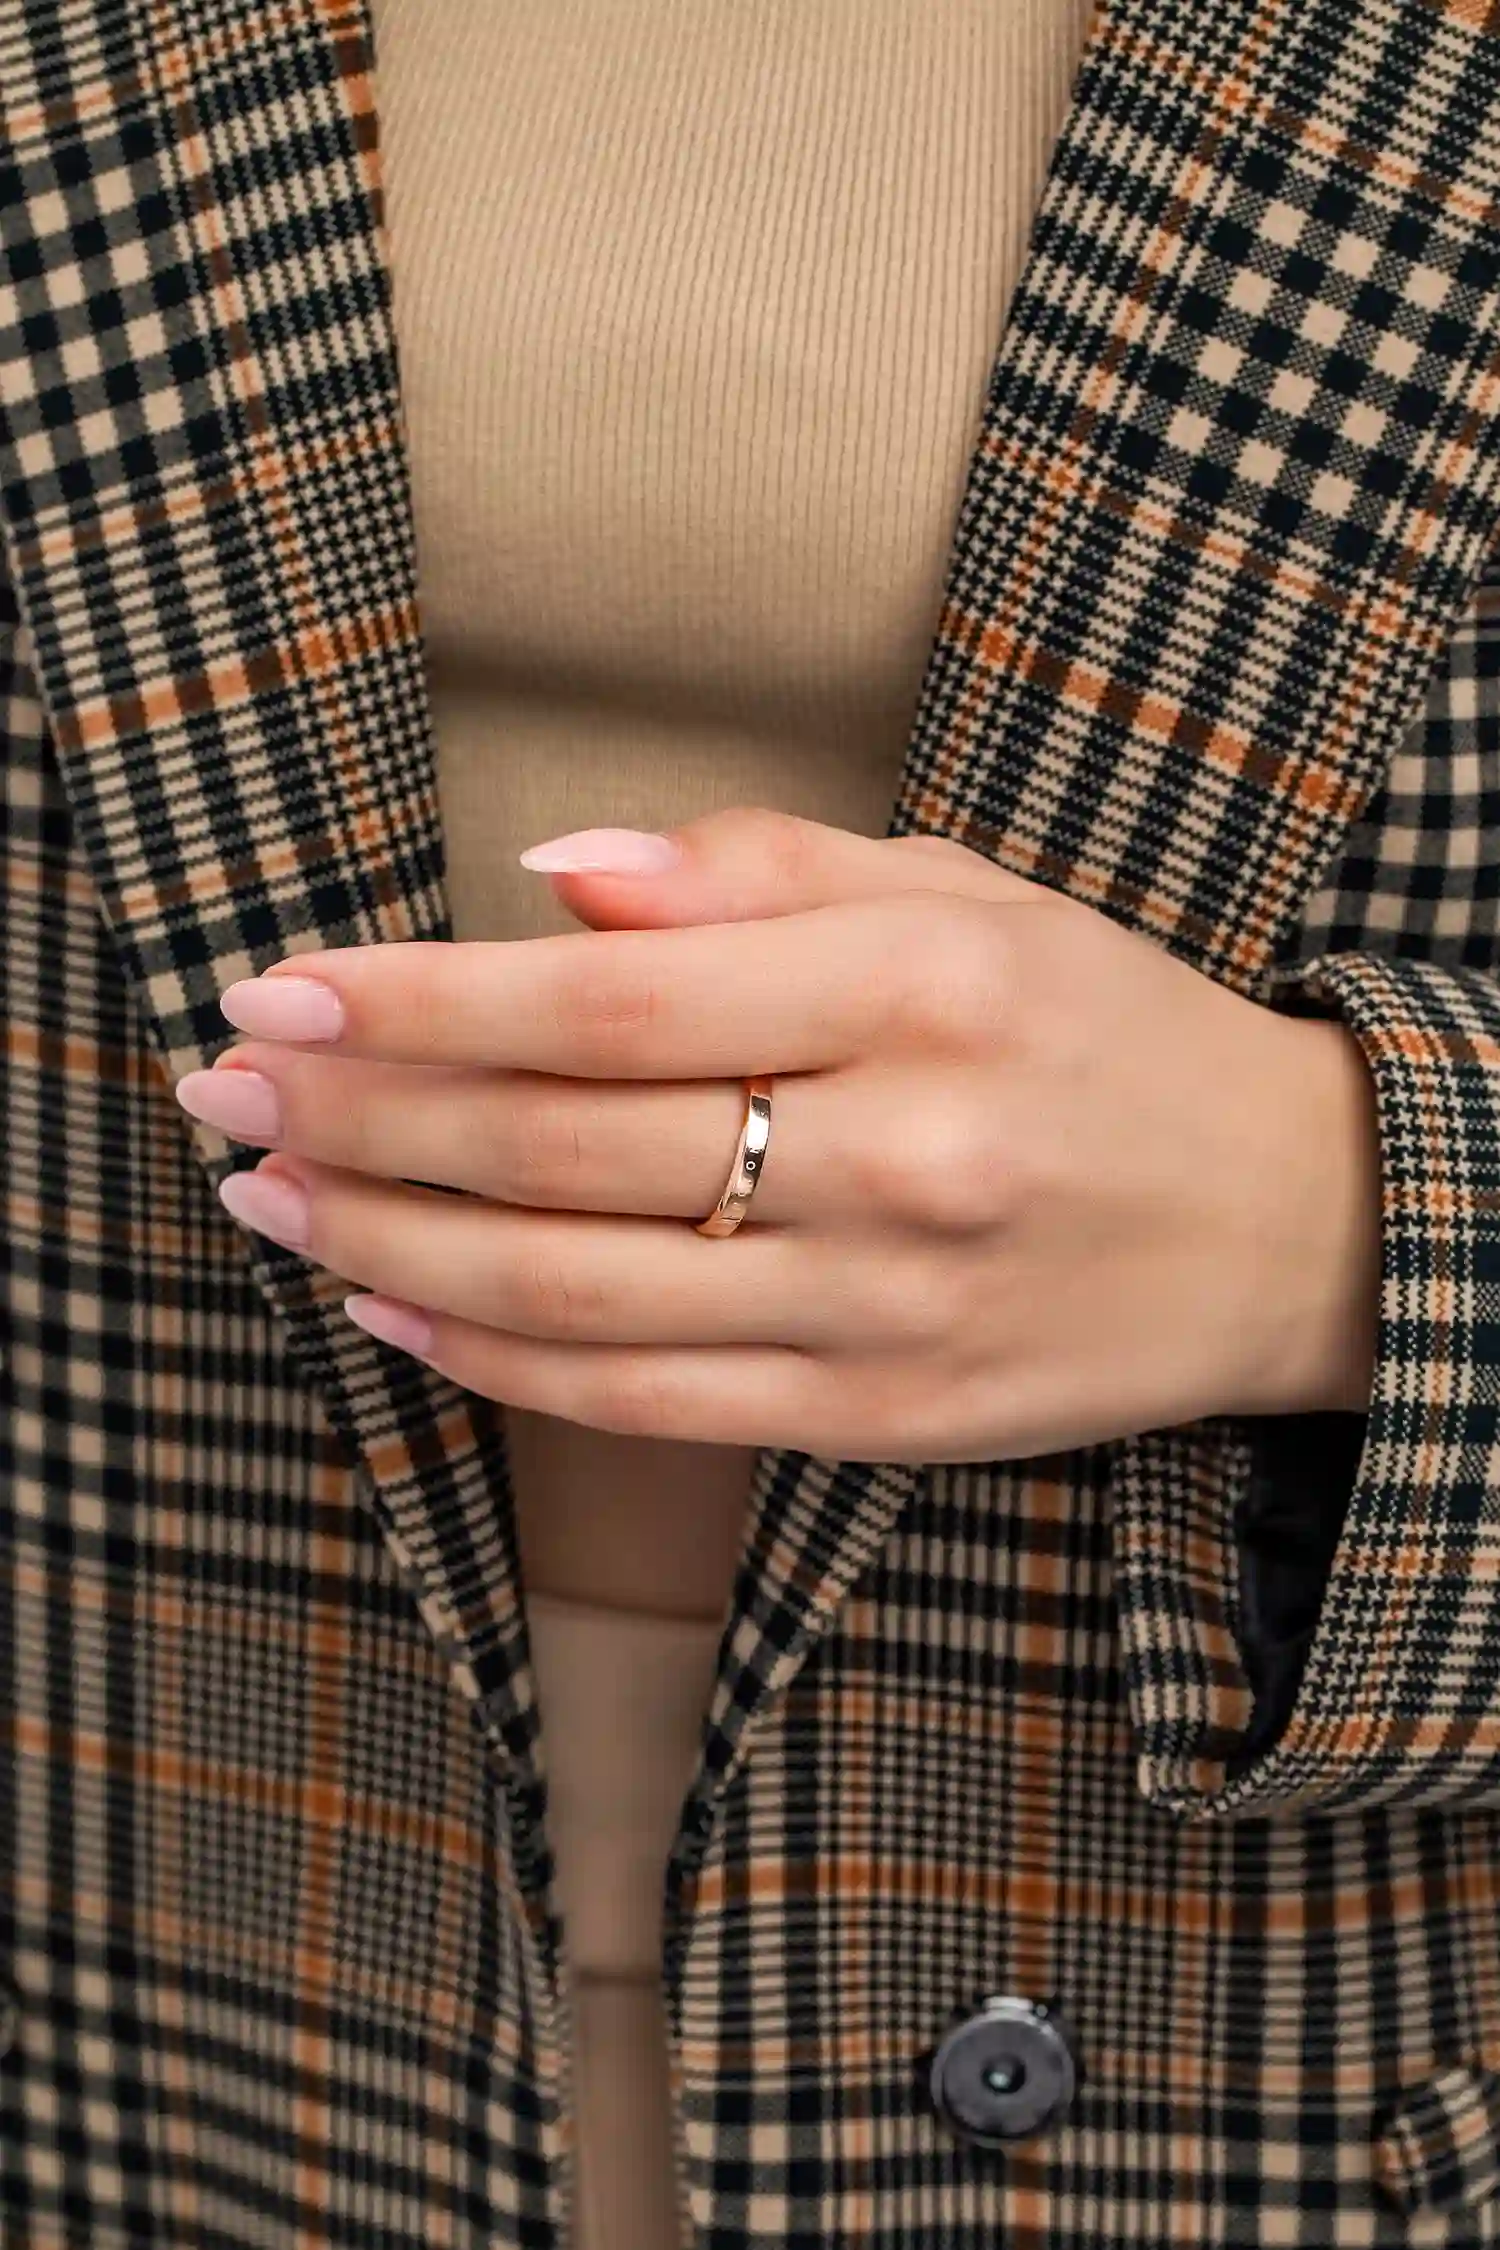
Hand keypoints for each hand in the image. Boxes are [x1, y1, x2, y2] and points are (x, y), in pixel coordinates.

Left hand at [175, 807, 1382, 1463]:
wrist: (1283, 1221)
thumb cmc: (1097, 1031)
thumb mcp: (964, 893)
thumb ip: (758, 864)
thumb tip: (549, 871)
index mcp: (922, 982)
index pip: (609, 994)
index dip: (417, 1000)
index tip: (279, 987)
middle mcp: (905, 1148)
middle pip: (564, 1145)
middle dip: (362, 1115)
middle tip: (221, 1088)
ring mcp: (891, 1302)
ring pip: (579, 1289)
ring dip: (390, 1241)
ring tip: (266, 1194)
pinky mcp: (884, 1416)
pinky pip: (646, 1400)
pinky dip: (495, 1360)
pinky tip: (392, 1304)